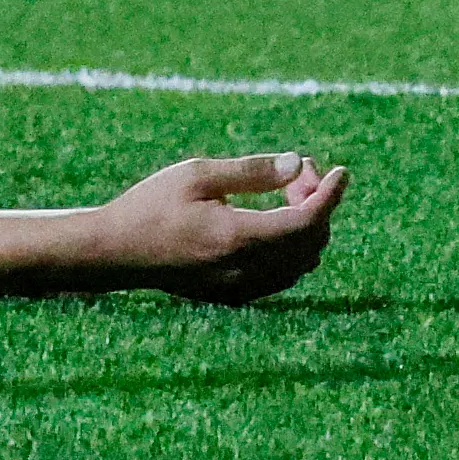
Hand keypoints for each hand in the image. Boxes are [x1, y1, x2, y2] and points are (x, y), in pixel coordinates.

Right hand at [93, 154, 348, 304]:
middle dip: (317, 203)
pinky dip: (292, 247)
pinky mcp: (236, 295)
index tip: (342, 171)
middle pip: (311, 241)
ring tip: (287, 191)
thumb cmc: (151, 205)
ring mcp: (244, 287)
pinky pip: (284, 275)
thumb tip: (298, 164)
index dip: (331, 195)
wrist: (117, 251)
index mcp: (239, 237)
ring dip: (306, 226)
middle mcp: (248, 269)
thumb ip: (252, 171)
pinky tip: (273, 222)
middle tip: (302, 170)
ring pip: (302, 261)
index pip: (308, 220)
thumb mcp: (197, 174)